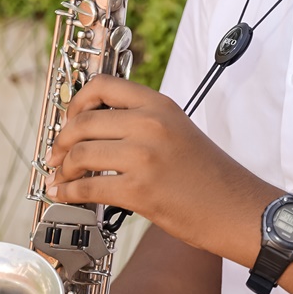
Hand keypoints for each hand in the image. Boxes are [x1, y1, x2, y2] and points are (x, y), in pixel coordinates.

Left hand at [45, 75, 277, 258]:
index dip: (77, 100)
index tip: (69, 118)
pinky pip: (88, 188)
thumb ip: (142, 121)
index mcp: (159, 104)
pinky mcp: (139, 190)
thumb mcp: (177, 129)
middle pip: (84, 121)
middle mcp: (150, 124)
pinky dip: (69, 193)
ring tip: (61, 178)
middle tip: (56, 155)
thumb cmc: (208, 174)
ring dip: (62, 168)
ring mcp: (144, 156)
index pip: (103, 86)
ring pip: (80, 154)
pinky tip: (66, 196)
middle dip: (61, 141)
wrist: (236, 207)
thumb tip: (95, 128)